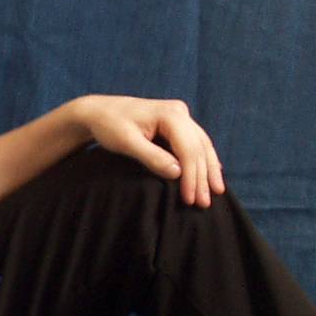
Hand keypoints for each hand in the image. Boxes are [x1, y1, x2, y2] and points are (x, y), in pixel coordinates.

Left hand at [72, 94, 224, 206]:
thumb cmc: (109, 126)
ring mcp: (180, 115)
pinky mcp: (176, 121)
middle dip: (203, 177)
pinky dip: (202, 159)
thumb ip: (152, 157)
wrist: (98, 111)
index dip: (191, 176)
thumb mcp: (127, 143)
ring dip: (208, 169)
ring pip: (201, 144)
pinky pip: (195, 142)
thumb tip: (178, 173)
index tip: (190, 199)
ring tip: (216, 191)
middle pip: (198, 147)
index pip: (187, 149)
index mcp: (169, 114)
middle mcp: (179, 112)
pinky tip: (212, 172)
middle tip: (205, 204)